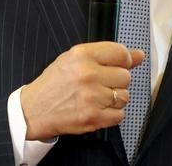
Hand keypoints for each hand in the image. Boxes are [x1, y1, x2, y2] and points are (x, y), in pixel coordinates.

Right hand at [20, 41, 143, 139]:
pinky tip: (97, 109)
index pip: (121, 53)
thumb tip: (138, 55)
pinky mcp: (93, 117)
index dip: (124, 60)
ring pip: (125, 96)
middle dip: (116, 81)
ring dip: (114, 99)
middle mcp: (88, 74)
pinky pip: (120, 115)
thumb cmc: (54, 83)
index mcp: (82, 55)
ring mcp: (92, 97)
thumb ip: (107, 55)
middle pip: (125, 76)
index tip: (120, 65)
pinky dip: (111, 115)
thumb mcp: (74, 59)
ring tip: (96, 97)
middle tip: (100, 84)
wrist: (33, 110)